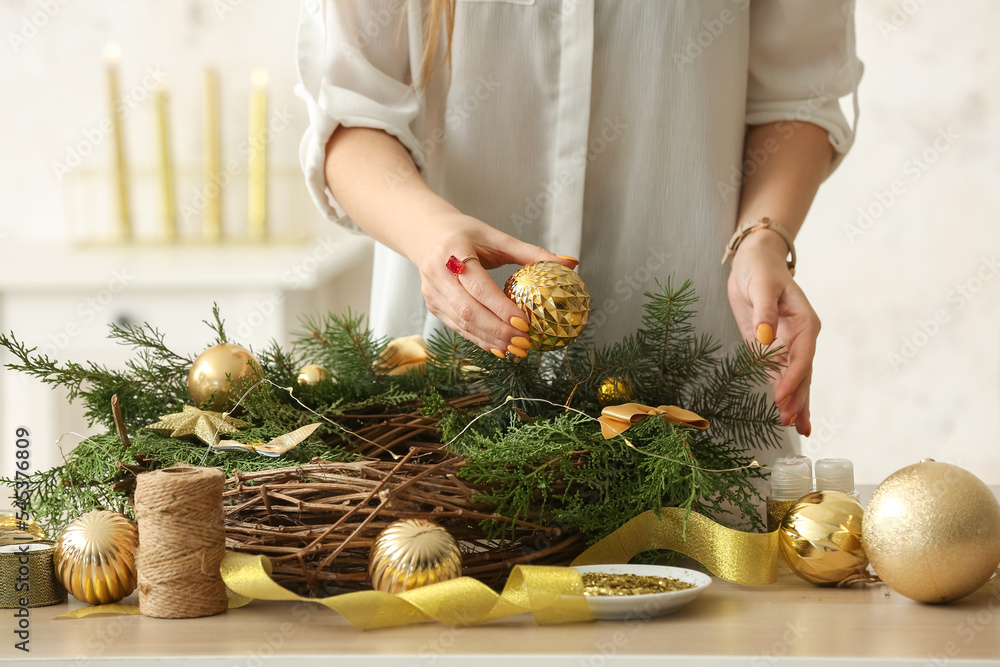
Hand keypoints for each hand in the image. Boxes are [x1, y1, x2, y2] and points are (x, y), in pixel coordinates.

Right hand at [405, 213, 577, 357]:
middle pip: (468, 310)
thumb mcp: (498, 237)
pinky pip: (457, 327)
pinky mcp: (432, 305)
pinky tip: (499, 348)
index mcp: (453, 251)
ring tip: (516, 350)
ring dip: (490, 340)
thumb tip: (571, 263)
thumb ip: (532, 253)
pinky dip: (479, 339)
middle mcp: (438, 273)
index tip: (525, 324)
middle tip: (524, 343)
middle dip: (497, 331)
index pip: (478, 286)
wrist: (426, 233)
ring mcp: (432, 292)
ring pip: (462, 323)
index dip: (500, 308)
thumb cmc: (467, 234)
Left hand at [727, 229, 818, 436]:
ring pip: (798, 378)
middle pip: (804, 372)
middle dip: (798, 398)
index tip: (782, 397)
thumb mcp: (760, 285)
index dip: (793, 378)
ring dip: (798, 402)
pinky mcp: (776, 348)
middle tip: (791, 424)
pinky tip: (788, 414)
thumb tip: (766, 336)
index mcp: (805, 321)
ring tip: (799, 429)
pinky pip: (783, 375)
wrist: (756, 261)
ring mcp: (791, 344)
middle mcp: (803, 336)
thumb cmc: (759, 269)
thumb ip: (764, 311)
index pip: (802, 355)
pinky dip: (787, 394)